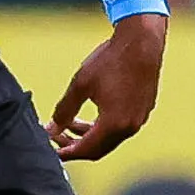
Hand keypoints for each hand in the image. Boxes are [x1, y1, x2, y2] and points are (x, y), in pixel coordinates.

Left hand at [48, 12, 166, 161]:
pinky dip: (103, 127)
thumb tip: (51, 129)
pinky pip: (120, 128)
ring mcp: (139, 119)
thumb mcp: (81, 84)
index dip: (66, 152)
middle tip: (56, 137)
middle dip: (75, 145)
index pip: (86, 150)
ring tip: (69, 123)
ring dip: (88, 135)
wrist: (142, 42)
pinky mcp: (143, 111)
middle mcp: (129, 127)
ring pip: (109, 139)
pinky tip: (91, 115)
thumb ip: (64, 110)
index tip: (51, 149)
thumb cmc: (112, 60)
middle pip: (98, 149)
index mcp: (114, 124)